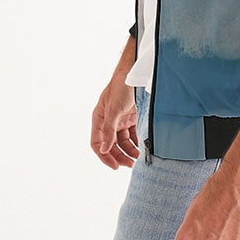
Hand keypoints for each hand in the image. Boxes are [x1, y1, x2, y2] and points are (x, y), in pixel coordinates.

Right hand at [90, 40, 139, 169]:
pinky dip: (137, 142)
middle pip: (111, 144)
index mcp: (99, 118)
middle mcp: (108, 121)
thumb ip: (108, 130)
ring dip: (129, 151)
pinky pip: (133, 134)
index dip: (104, 156)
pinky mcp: (131, 117)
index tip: (115, 167)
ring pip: (123, 141)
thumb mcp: (114, 110)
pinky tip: (143, 148)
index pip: (97, 143)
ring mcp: (120, 119)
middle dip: (119, 156)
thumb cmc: (121, 87)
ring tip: (138, 160)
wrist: (136, 73)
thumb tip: (103, 149)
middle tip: (130, 165)